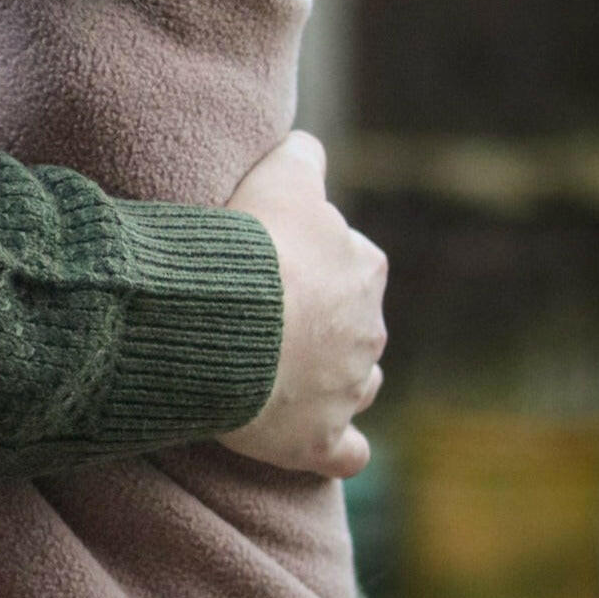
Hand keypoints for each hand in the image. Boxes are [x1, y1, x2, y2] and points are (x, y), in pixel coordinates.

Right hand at [219, 131, 386, 478]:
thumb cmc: (252, 246)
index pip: (347, 259)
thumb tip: (307, 146)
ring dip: (330, 380)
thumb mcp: (280, 177)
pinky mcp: (319, 440)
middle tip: (262, 316)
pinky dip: (336, 448)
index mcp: (363, 266)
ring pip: (353, 383)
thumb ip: (301, 157)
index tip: (268, 263)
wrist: (231, 320)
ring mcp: (347, 389)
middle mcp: (367, 330)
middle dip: (319, 323)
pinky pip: (343, 451)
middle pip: (350, 324)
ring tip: (280, 375)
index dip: (306, 261)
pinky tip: (320, 444)